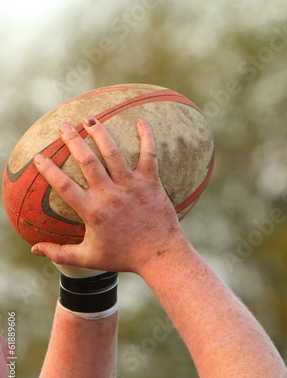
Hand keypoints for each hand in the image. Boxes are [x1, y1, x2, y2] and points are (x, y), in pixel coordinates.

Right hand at [31, 118, 184, 274]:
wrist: (160, 256)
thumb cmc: (124, 257)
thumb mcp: (89, 258)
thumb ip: (60, 253)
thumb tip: (34, 249)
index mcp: (92, 211)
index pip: (64, 185)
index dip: (48, 169)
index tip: (39, 157)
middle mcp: (110, 195)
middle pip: (86, 160)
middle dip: (72, 140)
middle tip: (63, 126)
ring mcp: (131, 186)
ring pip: (113, 152)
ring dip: (100, 133)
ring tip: (90, 119)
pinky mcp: (151, 183)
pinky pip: (149, 154)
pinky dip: (146, 137)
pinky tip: (141, 120)